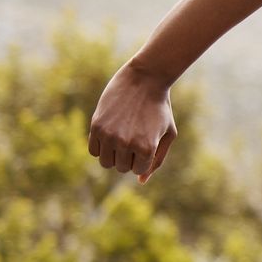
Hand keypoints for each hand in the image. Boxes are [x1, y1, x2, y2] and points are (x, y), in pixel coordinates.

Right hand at [88, 62, 177, 182]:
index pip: (138, 170)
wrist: (144, 80)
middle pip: (121, 168)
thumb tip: (141, 181)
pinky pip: (93, 151)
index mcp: (147, 148)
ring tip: (122, 136)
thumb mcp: (167, 135)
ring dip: (113, 154)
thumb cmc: (159, 109)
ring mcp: (110, 136)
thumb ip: (156, 160)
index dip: (142, 158)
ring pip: (105, 162)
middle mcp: (127, 144)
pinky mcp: (96, 126)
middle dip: (128, 157)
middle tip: (134, 137)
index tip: (146, 142)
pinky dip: (100, 146)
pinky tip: (111, 132)